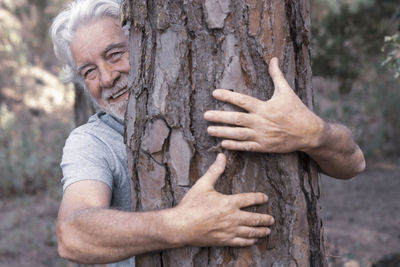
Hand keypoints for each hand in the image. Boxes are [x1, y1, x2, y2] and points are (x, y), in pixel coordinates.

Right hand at [172, 153, 273, 246]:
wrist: (181, 226)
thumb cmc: (191, 205)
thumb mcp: (202, 184)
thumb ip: (215, 171)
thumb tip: (221, 156)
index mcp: (229, 202)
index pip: (250, 199)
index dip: (259, 198)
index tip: (265, 198)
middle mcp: (232, 217)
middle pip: (254, 219)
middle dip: (265, 219)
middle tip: (271, 219)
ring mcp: (229, 231)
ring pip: (250, 232)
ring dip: (260, 231)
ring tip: (267, 231)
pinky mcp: (223, 240)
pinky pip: (241, 242)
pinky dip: (249, 242)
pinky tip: (253, 241)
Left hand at [204, 57, 323, 153]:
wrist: (309, 133)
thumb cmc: (297, 110)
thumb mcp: (287, 91)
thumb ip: (276, 75)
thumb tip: (273, 59)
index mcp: (264, 107)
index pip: (242, 100)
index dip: (227, 96)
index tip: (214, 93)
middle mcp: (261, 122)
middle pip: (236, 119)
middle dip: (219, 117)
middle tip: (205, 115)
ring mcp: (262, 136)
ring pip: (238, 134)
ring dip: (222, 132)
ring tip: (209, 130)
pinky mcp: (264, 147)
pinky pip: (246, 147)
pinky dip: (234, 146)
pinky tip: (223, 143)